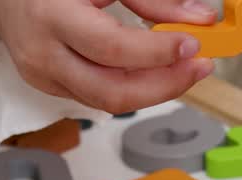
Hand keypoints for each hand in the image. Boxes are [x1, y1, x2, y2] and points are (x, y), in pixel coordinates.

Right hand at [0, 0, 217, 113]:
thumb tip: (199, 18)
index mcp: (50, 15)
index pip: (111, 47)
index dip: (158, 52)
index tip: (193, 44)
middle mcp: (42, 53)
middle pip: (112, 91)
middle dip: (165, 85)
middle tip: (200, 67)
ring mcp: (42, 76)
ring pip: (108, 101)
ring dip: (154, 90)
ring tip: (184, 69)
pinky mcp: (48, 87)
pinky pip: (97, 97)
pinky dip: (131, 87)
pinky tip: (153, 72)